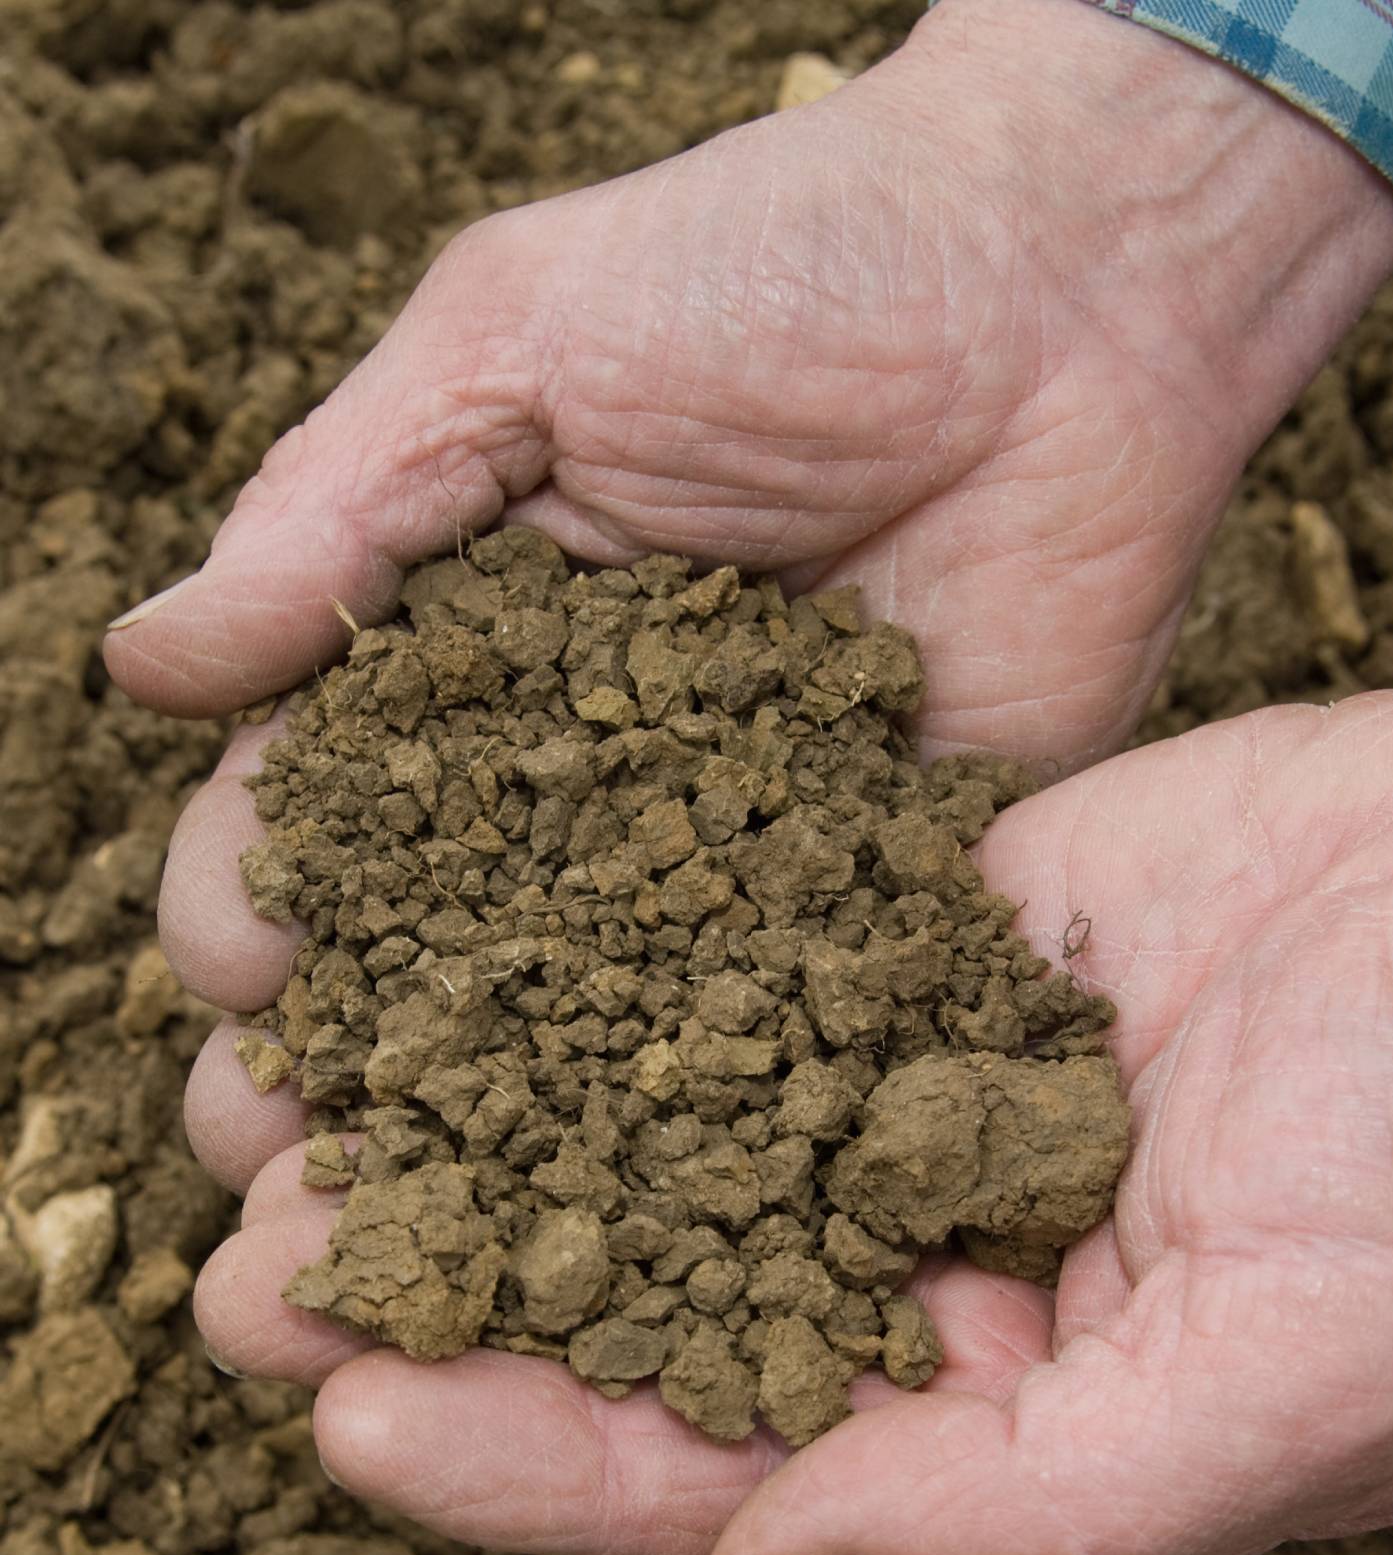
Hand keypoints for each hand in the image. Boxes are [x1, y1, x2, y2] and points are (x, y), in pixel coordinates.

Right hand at [120, 0, 1392, 1195]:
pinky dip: (723, 1120)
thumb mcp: (521, 342)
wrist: (1067, 296)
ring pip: (598, 1029)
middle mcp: (586, 777)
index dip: (263, 905)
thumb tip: (147, 667)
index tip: (242, 992)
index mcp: (466, 649)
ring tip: (439, 1271)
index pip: (324, 810)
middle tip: (295, 1197)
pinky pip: (788, 1018)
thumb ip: (342, 510)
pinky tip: (662, 1229)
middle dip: (359, 1077)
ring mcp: (733, 849)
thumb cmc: (783, 268)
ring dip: (512, 1150)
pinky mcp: (879, 887)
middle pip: (443, 957)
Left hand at [190, 576, 1392, 1554]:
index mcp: (1026, 1435)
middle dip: (476, 1308)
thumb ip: (1048, 1520)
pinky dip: (615, 979)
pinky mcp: (933, 950)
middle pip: (672, 1323)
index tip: (363, 1417)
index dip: (553, 1465)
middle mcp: (955, 1285)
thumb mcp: (1300, 1383)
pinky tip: (469, 956)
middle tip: (257, 1276)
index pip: (750, 1481)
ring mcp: (932, 1109)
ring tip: (305, 1118)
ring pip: (680, 1146)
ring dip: (509, 1139)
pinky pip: (753, 976)